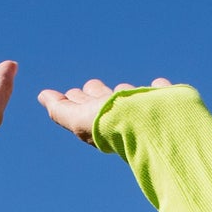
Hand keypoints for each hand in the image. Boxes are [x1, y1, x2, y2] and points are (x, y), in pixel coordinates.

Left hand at [38, 76, 172, 144]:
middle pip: (106, 100)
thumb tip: (43, 97)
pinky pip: (161, 92)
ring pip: (131, 96)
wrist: (153, 125)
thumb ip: (61, 110)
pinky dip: (159, 89)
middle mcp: (124, 115)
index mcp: (103, 121)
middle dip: (98, 94)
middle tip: (91, 86)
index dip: (77, 98)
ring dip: (125, 92)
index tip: (71, 91)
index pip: (87, 105)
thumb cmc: (113, 125)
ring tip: (123, 89)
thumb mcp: (79, 119)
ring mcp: (146, 108)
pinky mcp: (168, 102)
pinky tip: (158, 86)